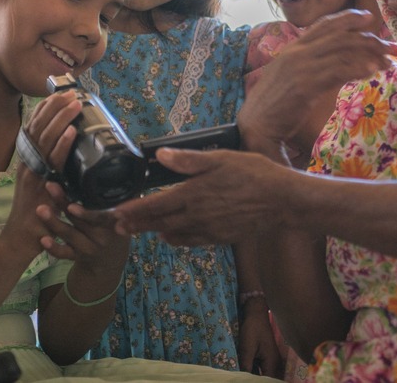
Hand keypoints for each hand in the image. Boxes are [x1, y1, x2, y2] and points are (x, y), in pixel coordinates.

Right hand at [0, 92, 82, 259]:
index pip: (35, 127)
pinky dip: (62, 144)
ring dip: (61, 119)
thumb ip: (52, 167)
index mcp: (27, 159)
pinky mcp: (39, 186)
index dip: (46, 109)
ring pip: (46, 139)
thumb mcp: (44, 183)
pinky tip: (72, 132)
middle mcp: (27, 162)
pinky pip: (52, 161)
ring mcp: (31, 173)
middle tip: (71, 92)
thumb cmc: (37, 213)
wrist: (22, 240)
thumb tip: (70, 150)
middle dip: (55, 107)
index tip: (60, 93)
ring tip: (75, 103)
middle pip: (39, 127)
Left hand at [37, 182, 128, 270]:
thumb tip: (100, 166)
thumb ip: (111, 198)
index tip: (72, 205)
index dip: (87, 213)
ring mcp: (89, 247)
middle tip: (50, 188)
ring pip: (70, 235)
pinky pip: (64, 253)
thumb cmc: (112, 226)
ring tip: (40, 209)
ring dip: (54, 222)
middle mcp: (102, 236)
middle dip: (64, 204)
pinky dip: (54, 248)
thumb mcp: (118, 214)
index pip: (101, 217)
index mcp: (113, 222)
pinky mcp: (78, 257)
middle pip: (81, 220)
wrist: (110, 259)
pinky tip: (43, 239)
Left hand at [112, 148, 296, 245]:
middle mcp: (196, 215)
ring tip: (137, 231)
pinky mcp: (219, 237)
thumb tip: (160, 156)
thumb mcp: (221, 159)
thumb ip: (189, 160)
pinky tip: (171, 237)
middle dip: (136, 224)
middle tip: (117, 227)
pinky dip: (176, 239)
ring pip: (172, 233)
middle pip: (158, 223)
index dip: (133, 211)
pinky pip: (191, 241)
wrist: (281, 201)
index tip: (115, 214)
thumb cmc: (253, 174)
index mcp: (193, 194)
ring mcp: (207, 229)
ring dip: (153, 232)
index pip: (154, 205)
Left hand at [238, 301, 283, 377]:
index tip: (244, 381)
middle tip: (241, 378)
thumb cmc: (252, 328)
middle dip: (254, 380)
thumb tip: (241, 378)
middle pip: (266, 379)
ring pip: (262, 375)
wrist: (255, 312)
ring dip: (253, 376)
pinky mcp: (264, 356)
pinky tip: (243, 371)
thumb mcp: (247, 349)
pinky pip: (259, 368)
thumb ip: (246, 367)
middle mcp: (274, 363)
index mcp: (272, 363)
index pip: (267, 381)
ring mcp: (270, 360)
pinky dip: (252, 371)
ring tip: (241, 376)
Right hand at [239, 9, 396, 152]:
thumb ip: (310, 67)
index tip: (368, 18)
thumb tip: (337, 64)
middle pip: (339, 35)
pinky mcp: (305, 85)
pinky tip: (371, 72)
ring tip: (387, 62)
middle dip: (367, 38)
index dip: (347, 18)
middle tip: (388, 46)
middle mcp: (296, 52)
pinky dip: (357, 69)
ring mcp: (300, 67)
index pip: (324, 24)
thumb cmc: (274, 107)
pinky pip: (337, 71)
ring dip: (369, 55)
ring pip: (341, 50)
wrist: (255, 127)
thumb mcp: (290, 78)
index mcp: (292, 48)